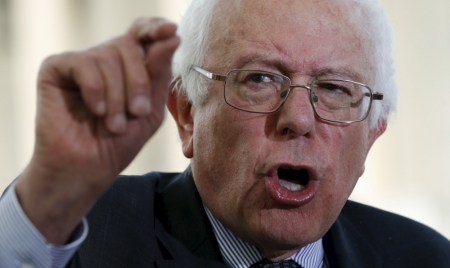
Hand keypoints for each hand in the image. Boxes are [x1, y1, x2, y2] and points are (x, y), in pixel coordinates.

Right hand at [15, 17, 179, 243]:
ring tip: (114, 124)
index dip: (155, 27)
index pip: (142, 33)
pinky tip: (94, 111)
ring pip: (108, 55)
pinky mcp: (55, 69)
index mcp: (128, 66)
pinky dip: (95, 90)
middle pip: (129, 44)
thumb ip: (160, 73)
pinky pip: (82, 62)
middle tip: (137, 112)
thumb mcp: (151, 109)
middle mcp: (104, 59)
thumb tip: (171, 35)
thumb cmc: (119, 143)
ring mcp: (79, 62)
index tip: (171, 31)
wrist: (87, 170)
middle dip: (138, 81)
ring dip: (118, 96)